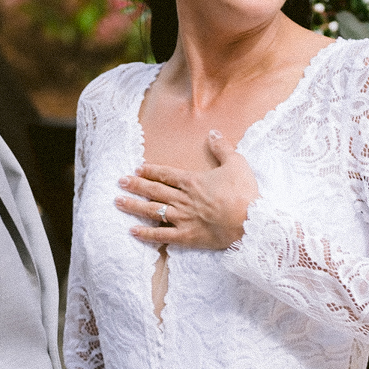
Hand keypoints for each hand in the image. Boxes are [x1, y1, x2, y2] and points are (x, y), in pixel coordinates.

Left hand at [116, 131, 258, 251]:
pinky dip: (146, 234)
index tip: (137, 168)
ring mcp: (183, 218)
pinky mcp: (187, 236)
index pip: (165, 174)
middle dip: (135, 185)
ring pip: (152, 210)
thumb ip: (222, 148)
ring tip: (118, 202)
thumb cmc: (244, 192)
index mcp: (192, 181)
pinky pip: (162, 235)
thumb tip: (212, 132)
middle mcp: (182, 199)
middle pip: (154, 190)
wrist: (250, 221)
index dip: (150, 171)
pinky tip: (133, 231)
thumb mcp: (236, 163)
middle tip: (120, 182)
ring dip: (134, 206)